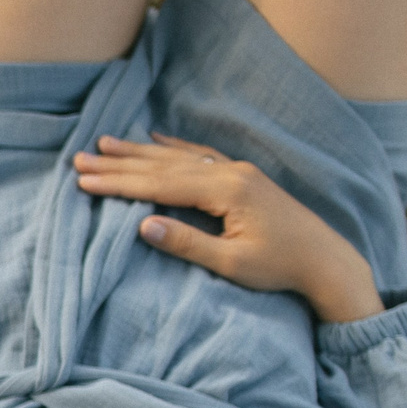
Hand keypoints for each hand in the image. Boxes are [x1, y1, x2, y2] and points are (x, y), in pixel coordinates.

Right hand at [71, 134, 383, 323]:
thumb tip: (144, 224)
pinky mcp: (243, 177)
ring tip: (106, 144)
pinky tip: (156, 139)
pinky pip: (200, 156)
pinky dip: (173, 148)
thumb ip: (187, 243)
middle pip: (164, 165)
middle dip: (120, 162)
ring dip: (139, 151)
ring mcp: (238, 171)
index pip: (160, 184)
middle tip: (81, 158)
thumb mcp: (231, 263)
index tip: (84, 181)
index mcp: (226, 190)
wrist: (325, 259)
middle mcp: (230, 172)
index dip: (119, 183)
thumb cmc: (279, 267)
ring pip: (179, 157)